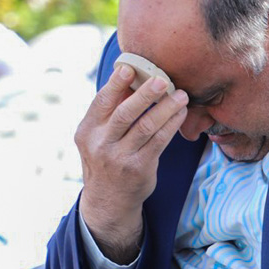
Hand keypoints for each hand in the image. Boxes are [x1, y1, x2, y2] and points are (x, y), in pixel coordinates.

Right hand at [76, 64, 188, 262]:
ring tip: (181, 95)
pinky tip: (181, 113)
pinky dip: (172, 125)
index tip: (129, 68)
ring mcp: (120, 158)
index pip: (101, 102)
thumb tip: (130, 76)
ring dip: (166, 108)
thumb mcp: (96, 137)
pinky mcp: (139, 168)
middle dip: (145, 94)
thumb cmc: (106, 158)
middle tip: (163, 79)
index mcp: (87, 131)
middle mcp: (101, 144)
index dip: (115, 84)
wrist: (108, 200)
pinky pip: (159, 142)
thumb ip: (108, 113)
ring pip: (146, 127)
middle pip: (125, 113)